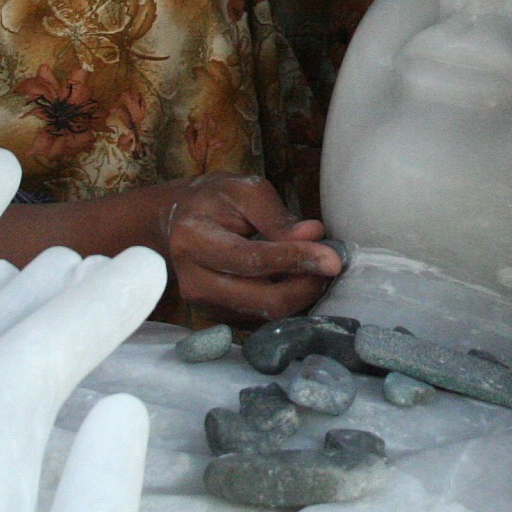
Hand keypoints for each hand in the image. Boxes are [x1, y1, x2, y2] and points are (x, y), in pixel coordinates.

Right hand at [156, 174, 339, 322]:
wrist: (178, 224)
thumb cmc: (214, 201)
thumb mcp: (245, 191)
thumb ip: (279, 217)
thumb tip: (314, 235)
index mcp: (195, 241)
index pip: (252, 260)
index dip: (296, 260)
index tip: (333, 259)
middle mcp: (195, 282)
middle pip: (262, 299)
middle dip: (305, 287)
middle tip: (330, 264)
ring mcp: (204, 306)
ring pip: (266, 315)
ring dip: (300, 296)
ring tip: (315, 269)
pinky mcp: (218, 319)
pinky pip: (262, 320)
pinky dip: (288, 304)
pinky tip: (297, 281)